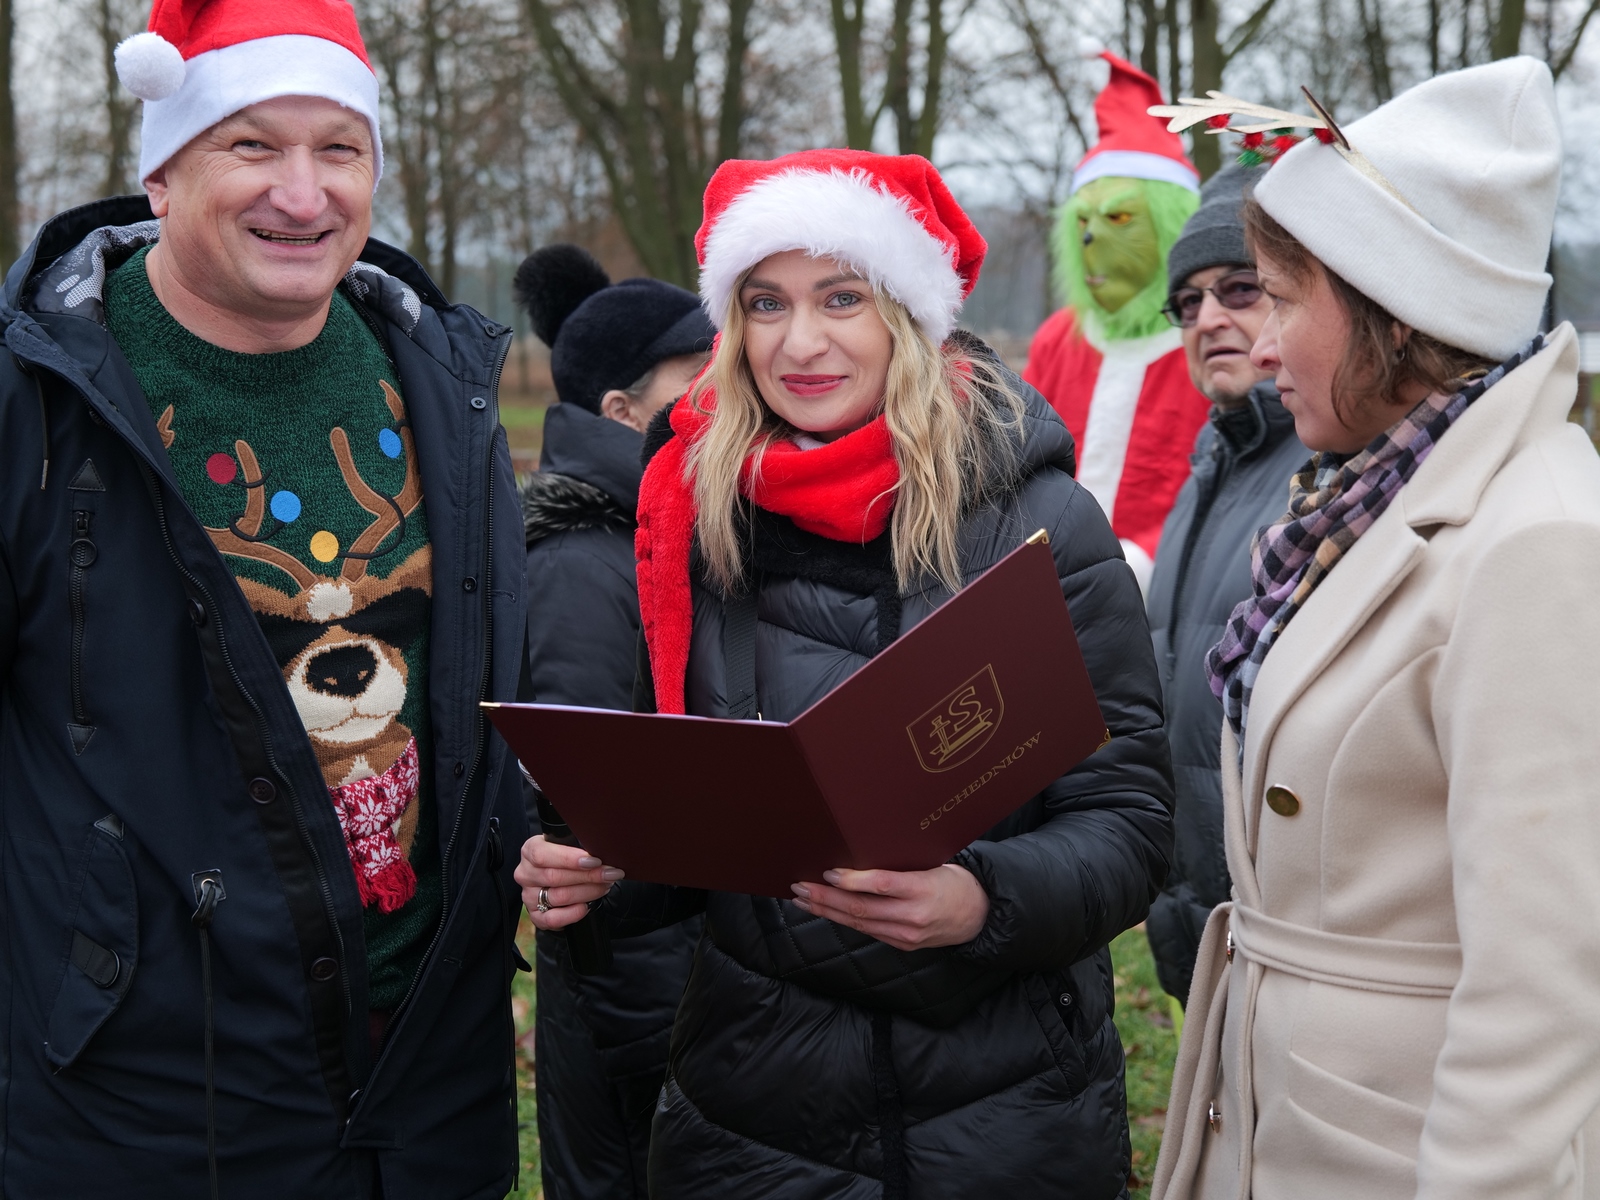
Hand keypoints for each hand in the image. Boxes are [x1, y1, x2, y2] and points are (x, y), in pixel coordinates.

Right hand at [514, 835, 622, 931]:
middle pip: (555, 877)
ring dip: (587, 892)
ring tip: (605, 886)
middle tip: (609, 874)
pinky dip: (573, 914)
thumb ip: (578, 846)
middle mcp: (526, 873)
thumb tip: (600, 848)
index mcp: (530, 850)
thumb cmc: (567, 861)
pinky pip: (553, 918)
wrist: (562, 882)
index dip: (570, 858)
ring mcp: (529, 896)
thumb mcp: (569, 846)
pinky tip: (587, 906)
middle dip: (588, 876)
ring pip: (558, 896)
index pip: (543, 854)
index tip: (595, 860)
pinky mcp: (536, 916)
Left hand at [789, 863, 989, 951]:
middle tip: (800, 886)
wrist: (978, 916)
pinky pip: (867, 931)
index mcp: (924, 889)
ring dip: (827, 911)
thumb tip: (859, 854)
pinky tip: (825, 911)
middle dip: (825, 898)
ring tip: (802, 899)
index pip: (882, 885)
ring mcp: (906, 935)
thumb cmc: (954, 882)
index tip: (829, 872)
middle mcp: (913, 916)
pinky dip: (843, 920)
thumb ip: (901, 866)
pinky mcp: (902, 944)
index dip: (853, 880)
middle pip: (862, 908)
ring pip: (859, 923)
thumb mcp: (933, 865)